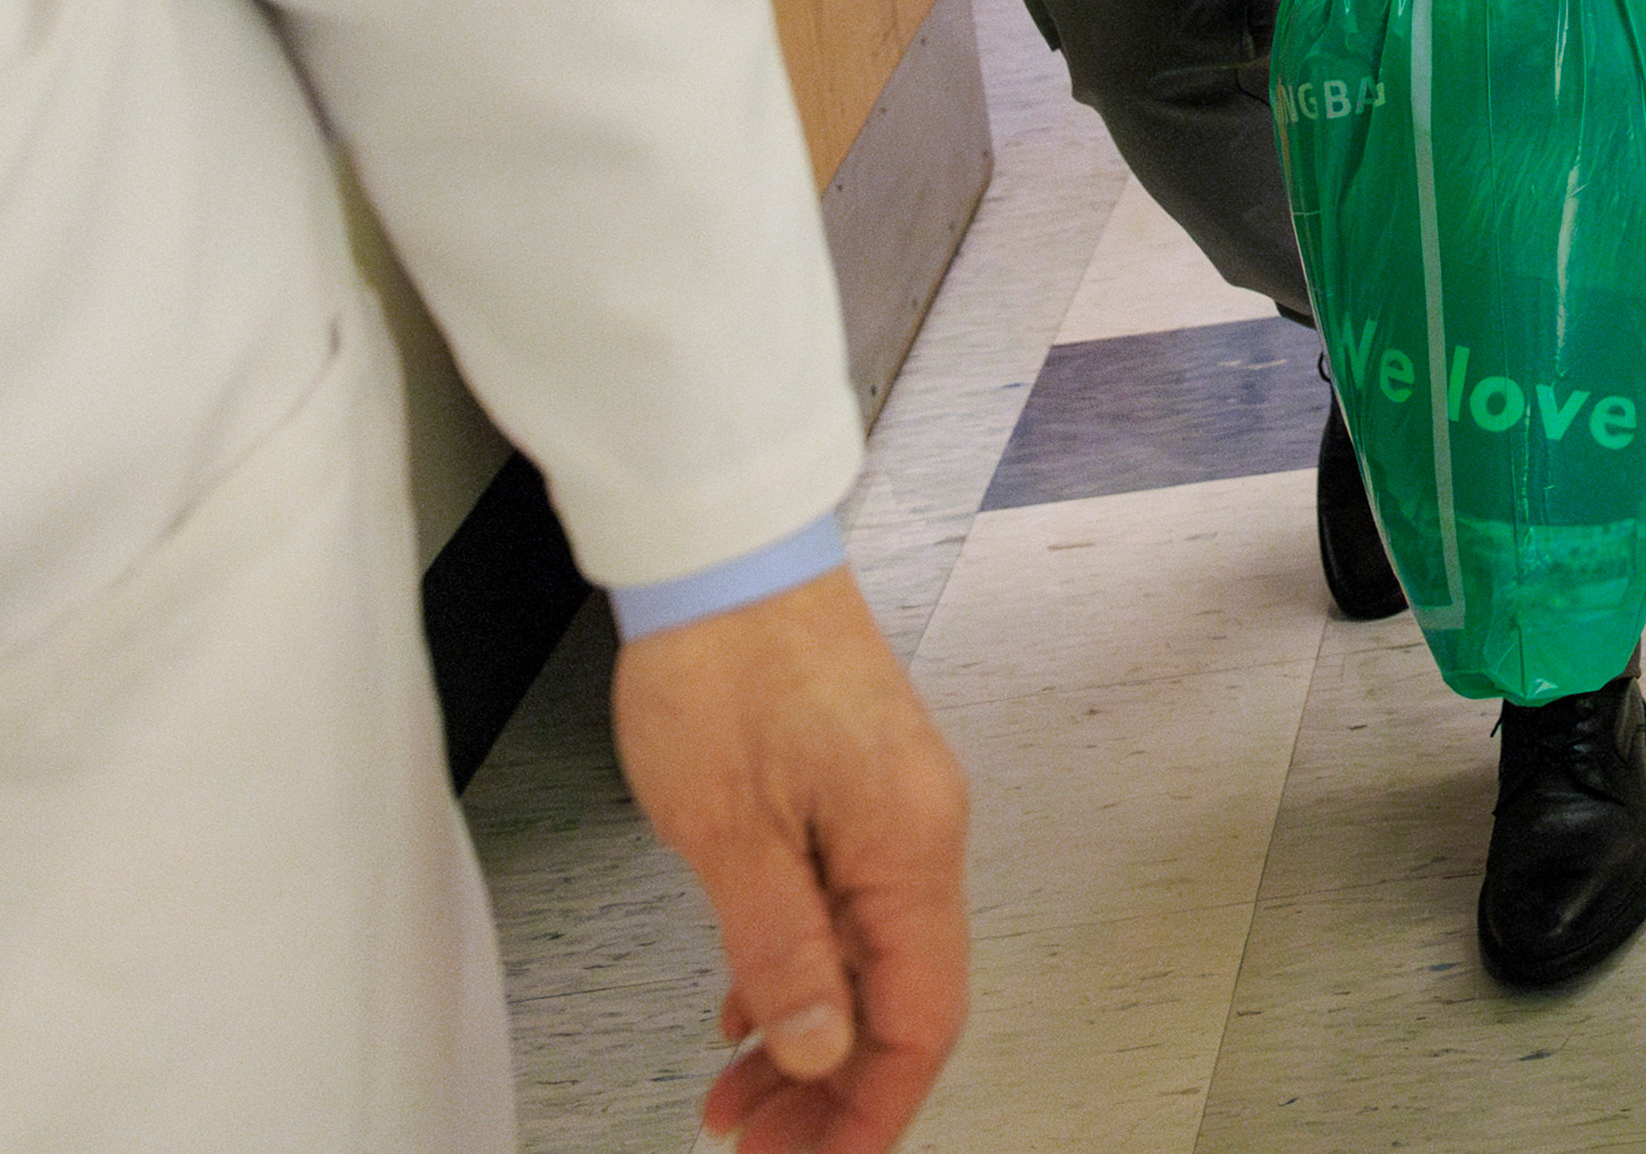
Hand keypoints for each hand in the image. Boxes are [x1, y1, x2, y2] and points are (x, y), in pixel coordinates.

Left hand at [607, 568, 970, 1150]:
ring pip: (871, 962)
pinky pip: (848, 914)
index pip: (920, 1018)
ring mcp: (894, 810)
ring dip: (810, 1042)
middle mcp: (922, 832)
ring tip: (734, 1101)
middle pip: (901, 1001)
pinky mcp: (859, 790)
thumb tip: (818, 1050)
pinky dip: (800, 975)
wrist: (723, 551)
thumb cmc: (723, 665)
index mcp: (909, 847)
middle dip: (832, 1092)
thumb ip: (783, 947)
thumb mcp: (730, 829)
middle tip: (756, 1149)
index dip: (871, 1111)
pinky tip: (747, 1010)